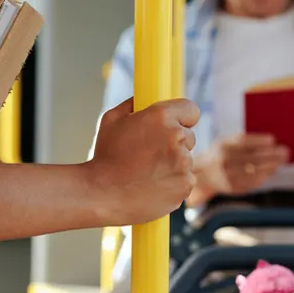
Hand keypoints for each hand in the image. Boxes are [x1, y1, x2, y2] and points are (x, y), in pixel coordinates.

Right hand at [88, 96, 199, 224]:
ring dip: (173, 163)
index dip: (182, 117)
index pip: (190, 109)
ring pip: (186, 160)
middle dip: (174, 142)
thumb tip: (142, 99)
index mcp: (160, 116)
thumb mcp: (111, 120)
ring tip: (146, 171)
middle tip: (150, 152)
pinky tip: (152, 184)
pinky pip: (185, 180)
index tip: (175, 124)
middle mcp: (176, 137)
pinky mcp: (185, 185)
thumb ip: (132, 105)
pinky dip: (173, 182)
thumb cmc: (105, 157)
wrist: (102, 194)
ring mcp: (184, 163)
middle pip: (188, 136)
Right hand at [197, 134, 289, 196]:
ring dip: (272, 165)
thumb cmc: (220, 155)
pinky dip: (265, 175)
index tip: (273, 139)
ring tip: (283, 159)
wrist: (203, 176)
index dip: (259, 141)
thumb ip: (244, 141)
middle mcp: (224, 161)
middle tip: (285, 151)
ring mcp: (229, 175)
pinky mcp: (233, 187)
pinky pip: (253, 181)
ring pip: (255, 170)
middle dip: (271, 154)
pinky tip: (273, 170)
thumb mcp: (226, 143)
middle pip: (252, 157)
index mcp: (222, 146)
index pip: (243, 142)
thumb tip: (271, 142)